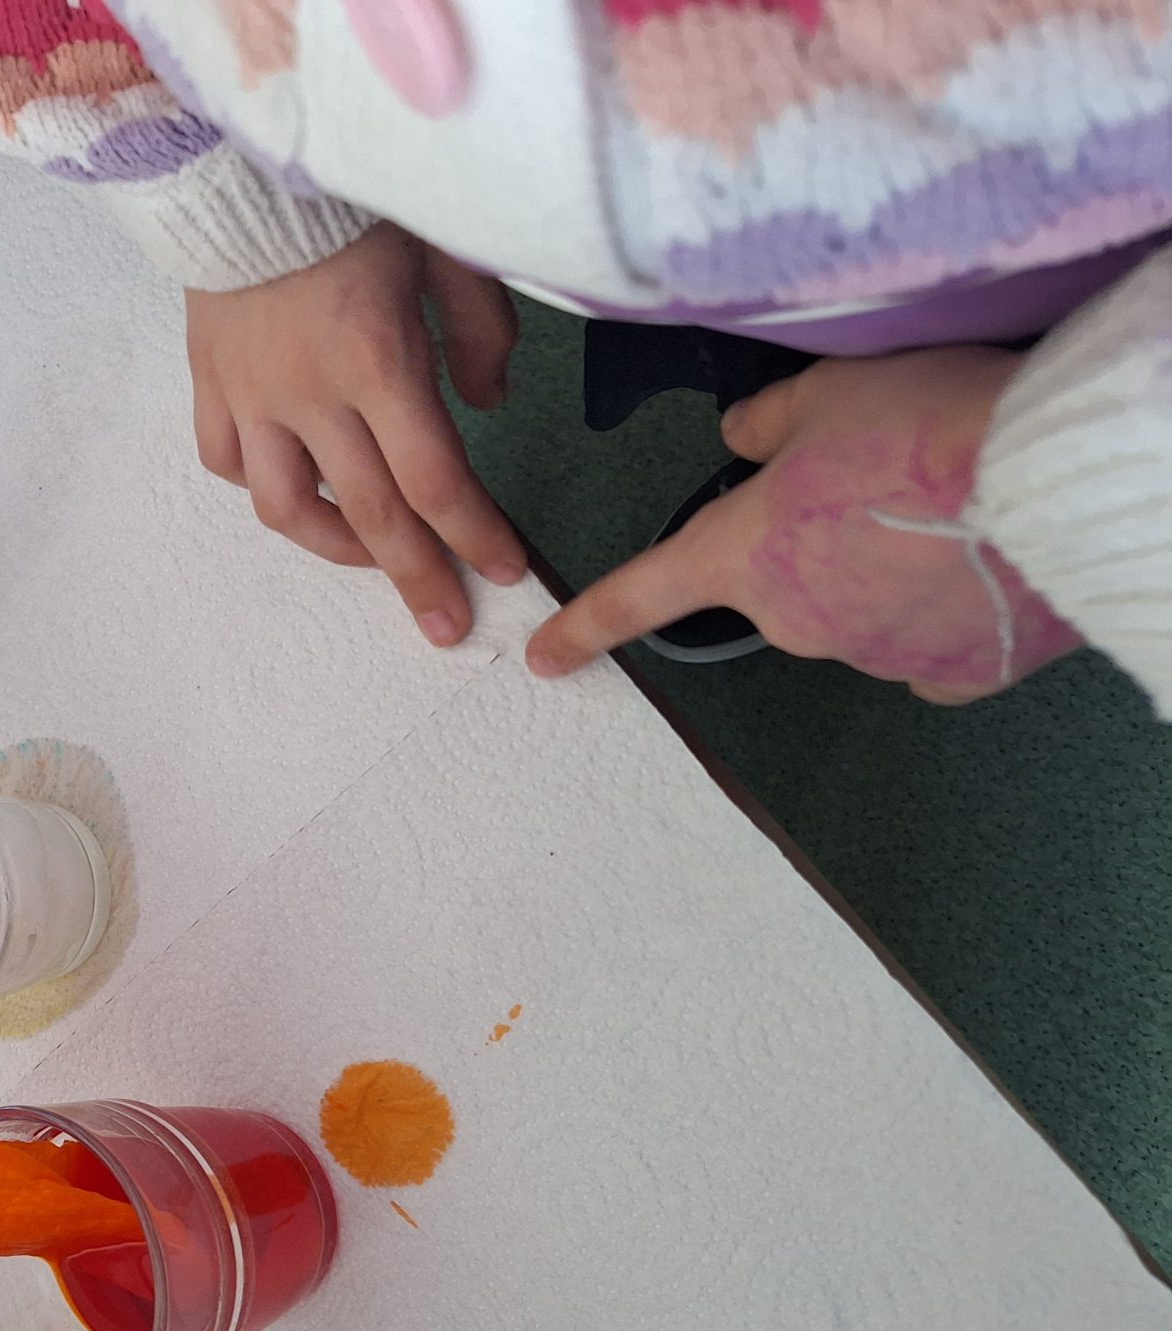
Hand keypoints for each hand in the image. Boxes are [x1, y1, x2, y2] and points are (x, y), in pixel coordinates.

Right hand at [188, 224, 525, 645]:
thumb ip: (480, 333)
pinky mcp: (208, 383)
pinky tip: (292, 485)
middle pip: (371, 514)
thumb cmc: (356, 207)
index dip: (474, 535)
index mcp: (377, 364)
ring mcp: (250, 397)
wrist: (244, 169)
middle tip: (446, 627)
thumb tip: (488, 402)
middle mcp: (310, 397)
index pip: (435, 479)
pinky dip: (258, 484)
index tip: (506, 573)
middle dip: (417, 578)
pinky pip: (224, 460)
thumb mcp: (446, 254)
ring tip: (370, 558)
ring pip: (285, 506)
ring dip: (335, 546)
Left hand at [526, 347, 1081, 701]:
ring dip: (884, 570)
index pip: (640, 595)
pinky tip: (972, 569)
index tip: (547, 657)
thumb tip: (744, 438)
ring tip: (946, 508)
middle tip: (880, 481)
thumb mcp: (823, 392)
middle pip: (779, 584)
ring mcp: (871, 656)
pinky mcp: (950, 674)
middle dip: (814, 542)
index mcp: (741, 554)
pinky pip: (925, 646)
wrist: (1047, 478)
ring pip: (857, 611)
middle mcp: (794, 619)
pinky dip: (940, 614)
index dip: (587, 625)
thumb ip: (766, 425)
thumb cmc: (927, 424)